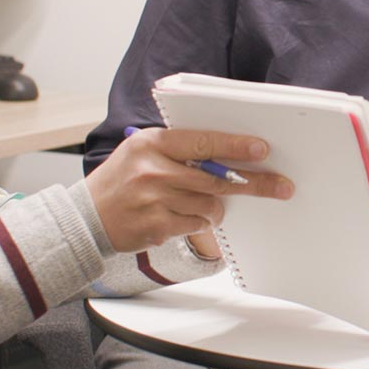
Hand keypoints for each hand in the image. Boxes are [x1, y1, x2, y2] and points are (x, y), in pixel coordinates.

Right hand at [84, 128, 292, 253]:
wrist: (86, 218)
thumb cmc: (121, 181)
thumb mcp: (142, 152)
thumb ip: (179, 150)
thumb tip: (226, 156)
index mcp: (152, 143)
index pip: (203, 142)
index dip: (236, 146)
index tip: (262, 150)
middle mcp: (153, 169)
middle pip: (217, 178)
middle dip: (252, 183)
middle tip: (281, 186)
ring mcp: (155, 199)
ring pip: (210, 205)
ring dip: (215, 208)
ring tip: (196, 203)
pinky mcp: (157, 226)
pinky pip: (197, 225)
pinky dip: (198, 223)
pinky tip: (180, 217)